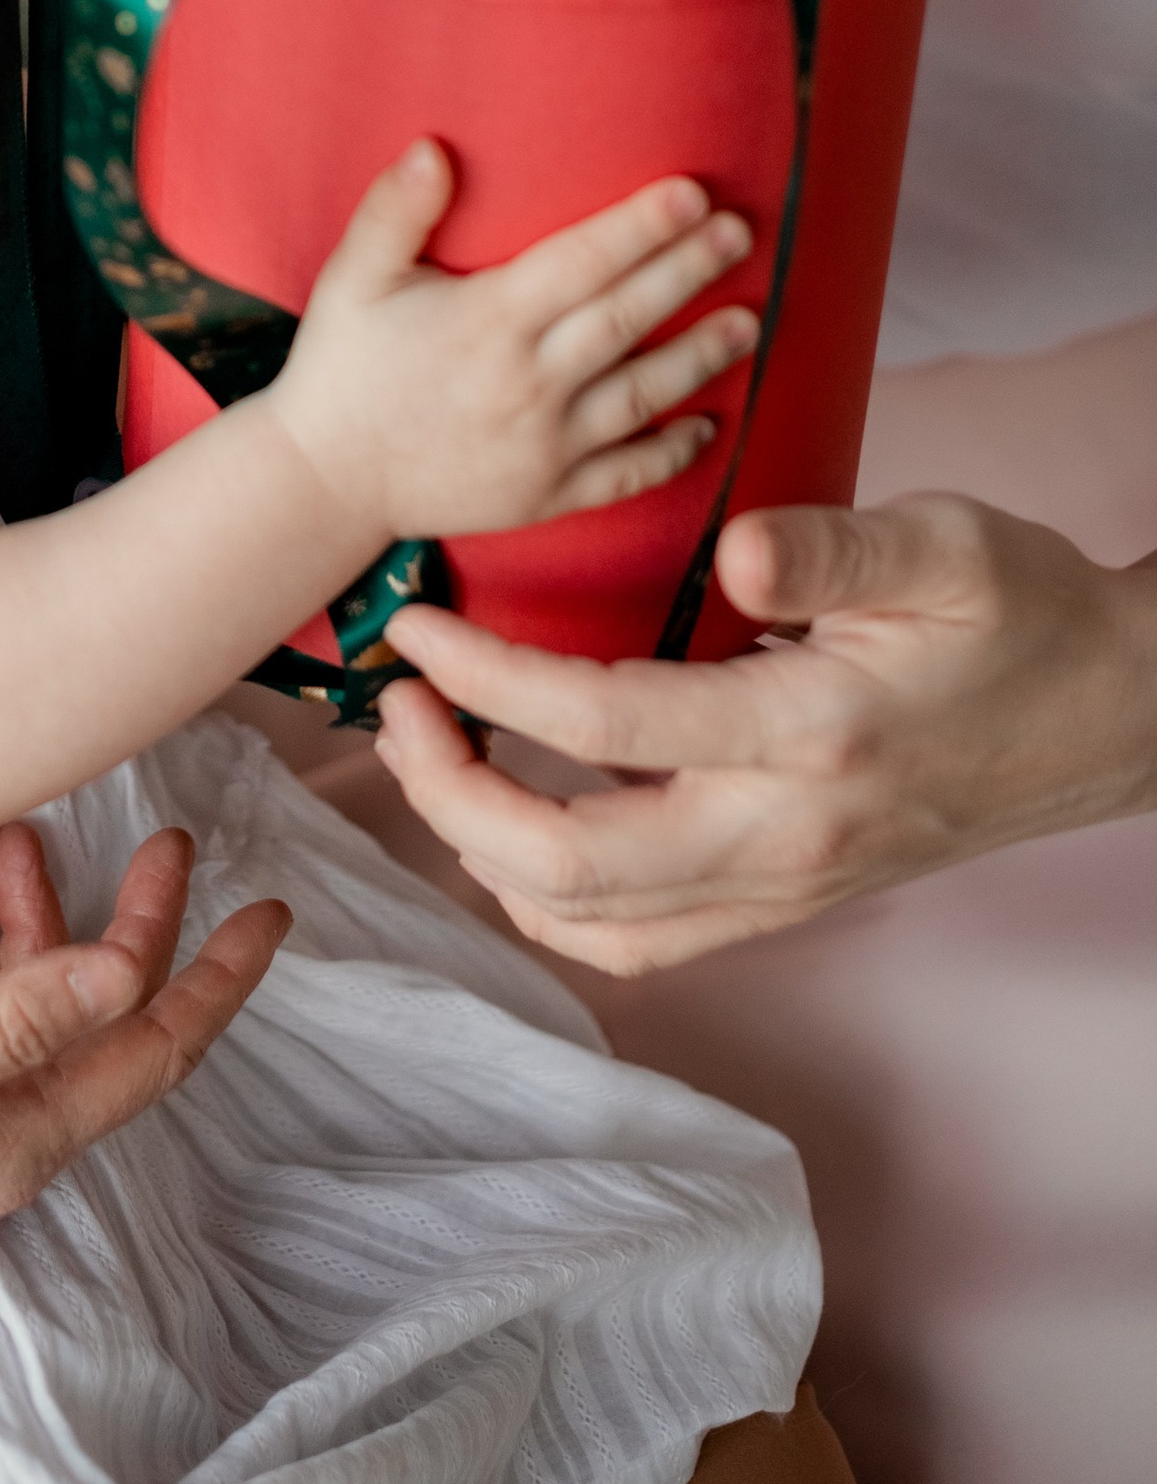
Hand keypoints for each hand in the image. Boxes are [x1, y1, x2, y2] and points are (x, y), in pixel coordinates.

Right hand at [0, 825, 285, 1300]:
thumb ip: (10, 1025)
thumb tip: (128, 975)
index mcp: (12, 1147)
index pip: (149, 1054)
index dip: (217, 981)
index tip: (271, 910)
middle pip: (100, 1026)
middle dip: (132, 927)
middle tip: (158, 837)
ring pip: (27, 1012)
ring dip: (33, 927)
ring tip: (12, 839)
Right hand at [270, 140, 756, 549]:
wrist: (324, 480)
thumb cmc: (340, 367)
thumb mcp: (353, 277)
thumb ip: (395, 210)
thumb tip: (436, 148)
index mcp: (487, 319)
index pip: (583, 260)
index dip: (642, 225)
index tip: (693, 192)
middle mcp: (527, 381)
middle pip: (628, 316)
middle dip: (689, 270)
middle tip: (742, 232)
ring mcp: (543, 445)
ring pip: (643, 393)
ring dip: (701, 356)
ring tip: (749, 322)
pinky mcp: (546, 495)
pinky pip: (626, 474)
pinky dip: (673, 451)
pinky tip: (709, 426)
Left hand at [371, 494, 1156, 973]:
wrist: (1112, 714)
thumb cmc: (1020, 610)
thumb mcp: (947, 543)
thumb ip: (836, 545)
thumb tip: (737, 550)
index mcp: (809, 734)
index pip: (601, 721)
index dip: (486, 679)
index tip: (415, 627)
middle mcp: (785, 836)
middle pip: (567, 863)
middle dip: (448, 792)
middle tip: (399, 704)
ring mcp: (784, 886)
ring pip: (592, 923)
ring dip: (483, 849)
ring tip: (439, 751)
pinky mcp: (785, 902)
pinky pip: (640, 941)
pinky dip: (552, 897)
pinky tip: (518, 820)